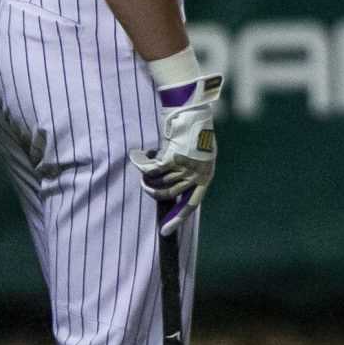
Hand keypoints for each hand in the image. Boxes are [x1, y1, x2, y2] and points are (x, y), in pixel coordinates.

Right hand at [130, 70, 222, 235]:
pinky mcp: (173, 158)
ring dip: (147, 176)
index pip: (191, 204)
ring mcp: (186, 167)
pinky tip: (137, 156)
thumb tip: (171, 190)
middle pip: (169, 195)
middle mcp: (197, 174)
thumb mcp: (200, 156)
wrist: (194, 113)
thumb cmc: (195, 133)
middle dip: (153, 191)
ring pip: (159, 182)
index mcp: (206, 176)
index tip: (164, 231)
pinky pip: (151, 169)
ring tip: (143, 164)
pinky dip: (141, 163)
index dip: (177, 219)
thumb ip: (190, 173)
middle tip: (144, 185)